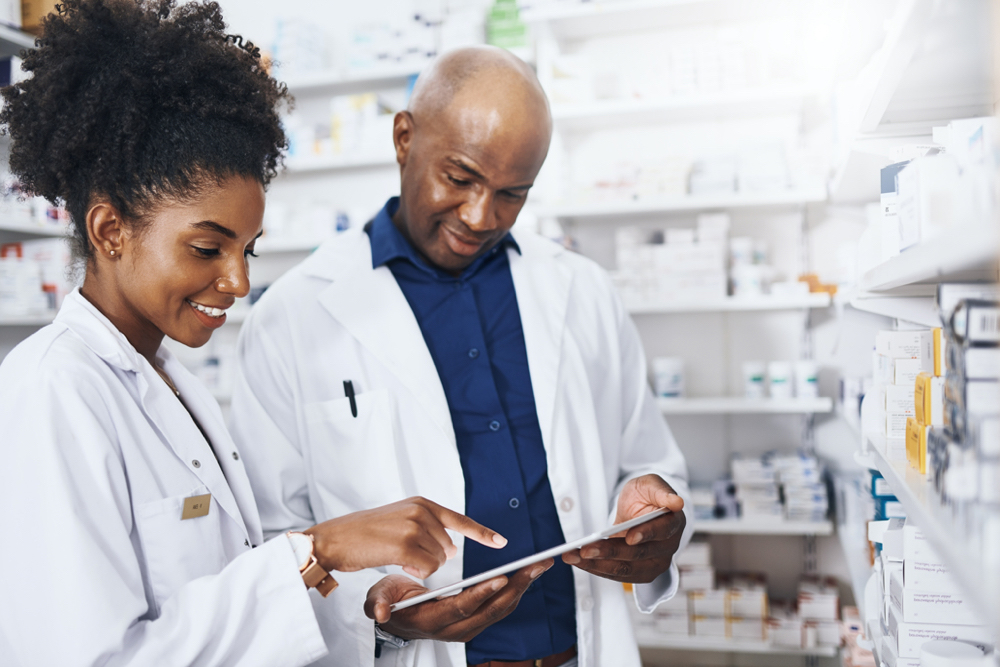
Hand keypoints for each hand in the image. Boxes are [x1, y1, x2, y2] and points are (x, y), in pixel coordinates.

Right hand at [305, 496, 506, 578]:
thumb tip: (452, 548)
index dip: (482, 533)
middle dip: (431, 558)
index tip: (502, 542)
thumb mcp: (400, 520)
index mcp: (422, 503)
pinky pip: (426, 569)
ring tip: (395, 553)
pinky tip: (397, 562)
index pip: (459, 519)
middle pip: (448, 548)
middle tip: (402, 551)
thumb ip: (428, 530)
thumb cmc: (364, 534)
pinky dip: (414, 572)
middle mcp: (421, 511)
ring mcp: (414, 526)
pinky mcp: (405, 544)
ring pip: (438, 560)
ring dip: (420, 566)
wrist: (334, 538)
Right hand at [364, 559, 553, 641]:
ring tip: (539, 565)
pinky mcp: (476, 620)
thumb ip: (378, 605)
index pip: (463, 608)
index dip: (483, 594)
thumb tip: (380, 613)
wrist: (398, 617)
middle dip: (516, 587)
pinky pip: (500, 607)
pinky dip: (517, 589)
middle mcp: (455, 629)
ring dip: (522, 587)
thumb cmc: (390, 601)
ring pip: (501, 609)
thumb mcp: (378, 599)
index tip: (501, 578)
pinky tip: (527, 573)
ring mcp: (468, 627)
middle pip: (491, 609)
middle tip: (536, 565)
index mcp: (433, 621)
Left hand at [563, 474, 684, 583]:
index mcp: (674, 523)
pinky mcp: (640, 573)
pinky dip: (596, 569)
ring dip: (597, 565)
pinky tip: (578, 561)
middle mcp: (668, 547)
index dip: (646, 534)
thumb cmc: (646, 494)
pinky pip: (617, 574)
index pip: (662, 531)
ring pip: (625, 568)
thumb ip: (661, 491)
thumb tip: (677, 502)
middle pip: (638, 554)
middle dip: (610, 552)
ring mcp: (655, 563)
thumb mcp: (651, 483)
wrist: (641, 509)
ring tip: (573, 557)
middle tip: (585, 549)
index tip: (630, 537)